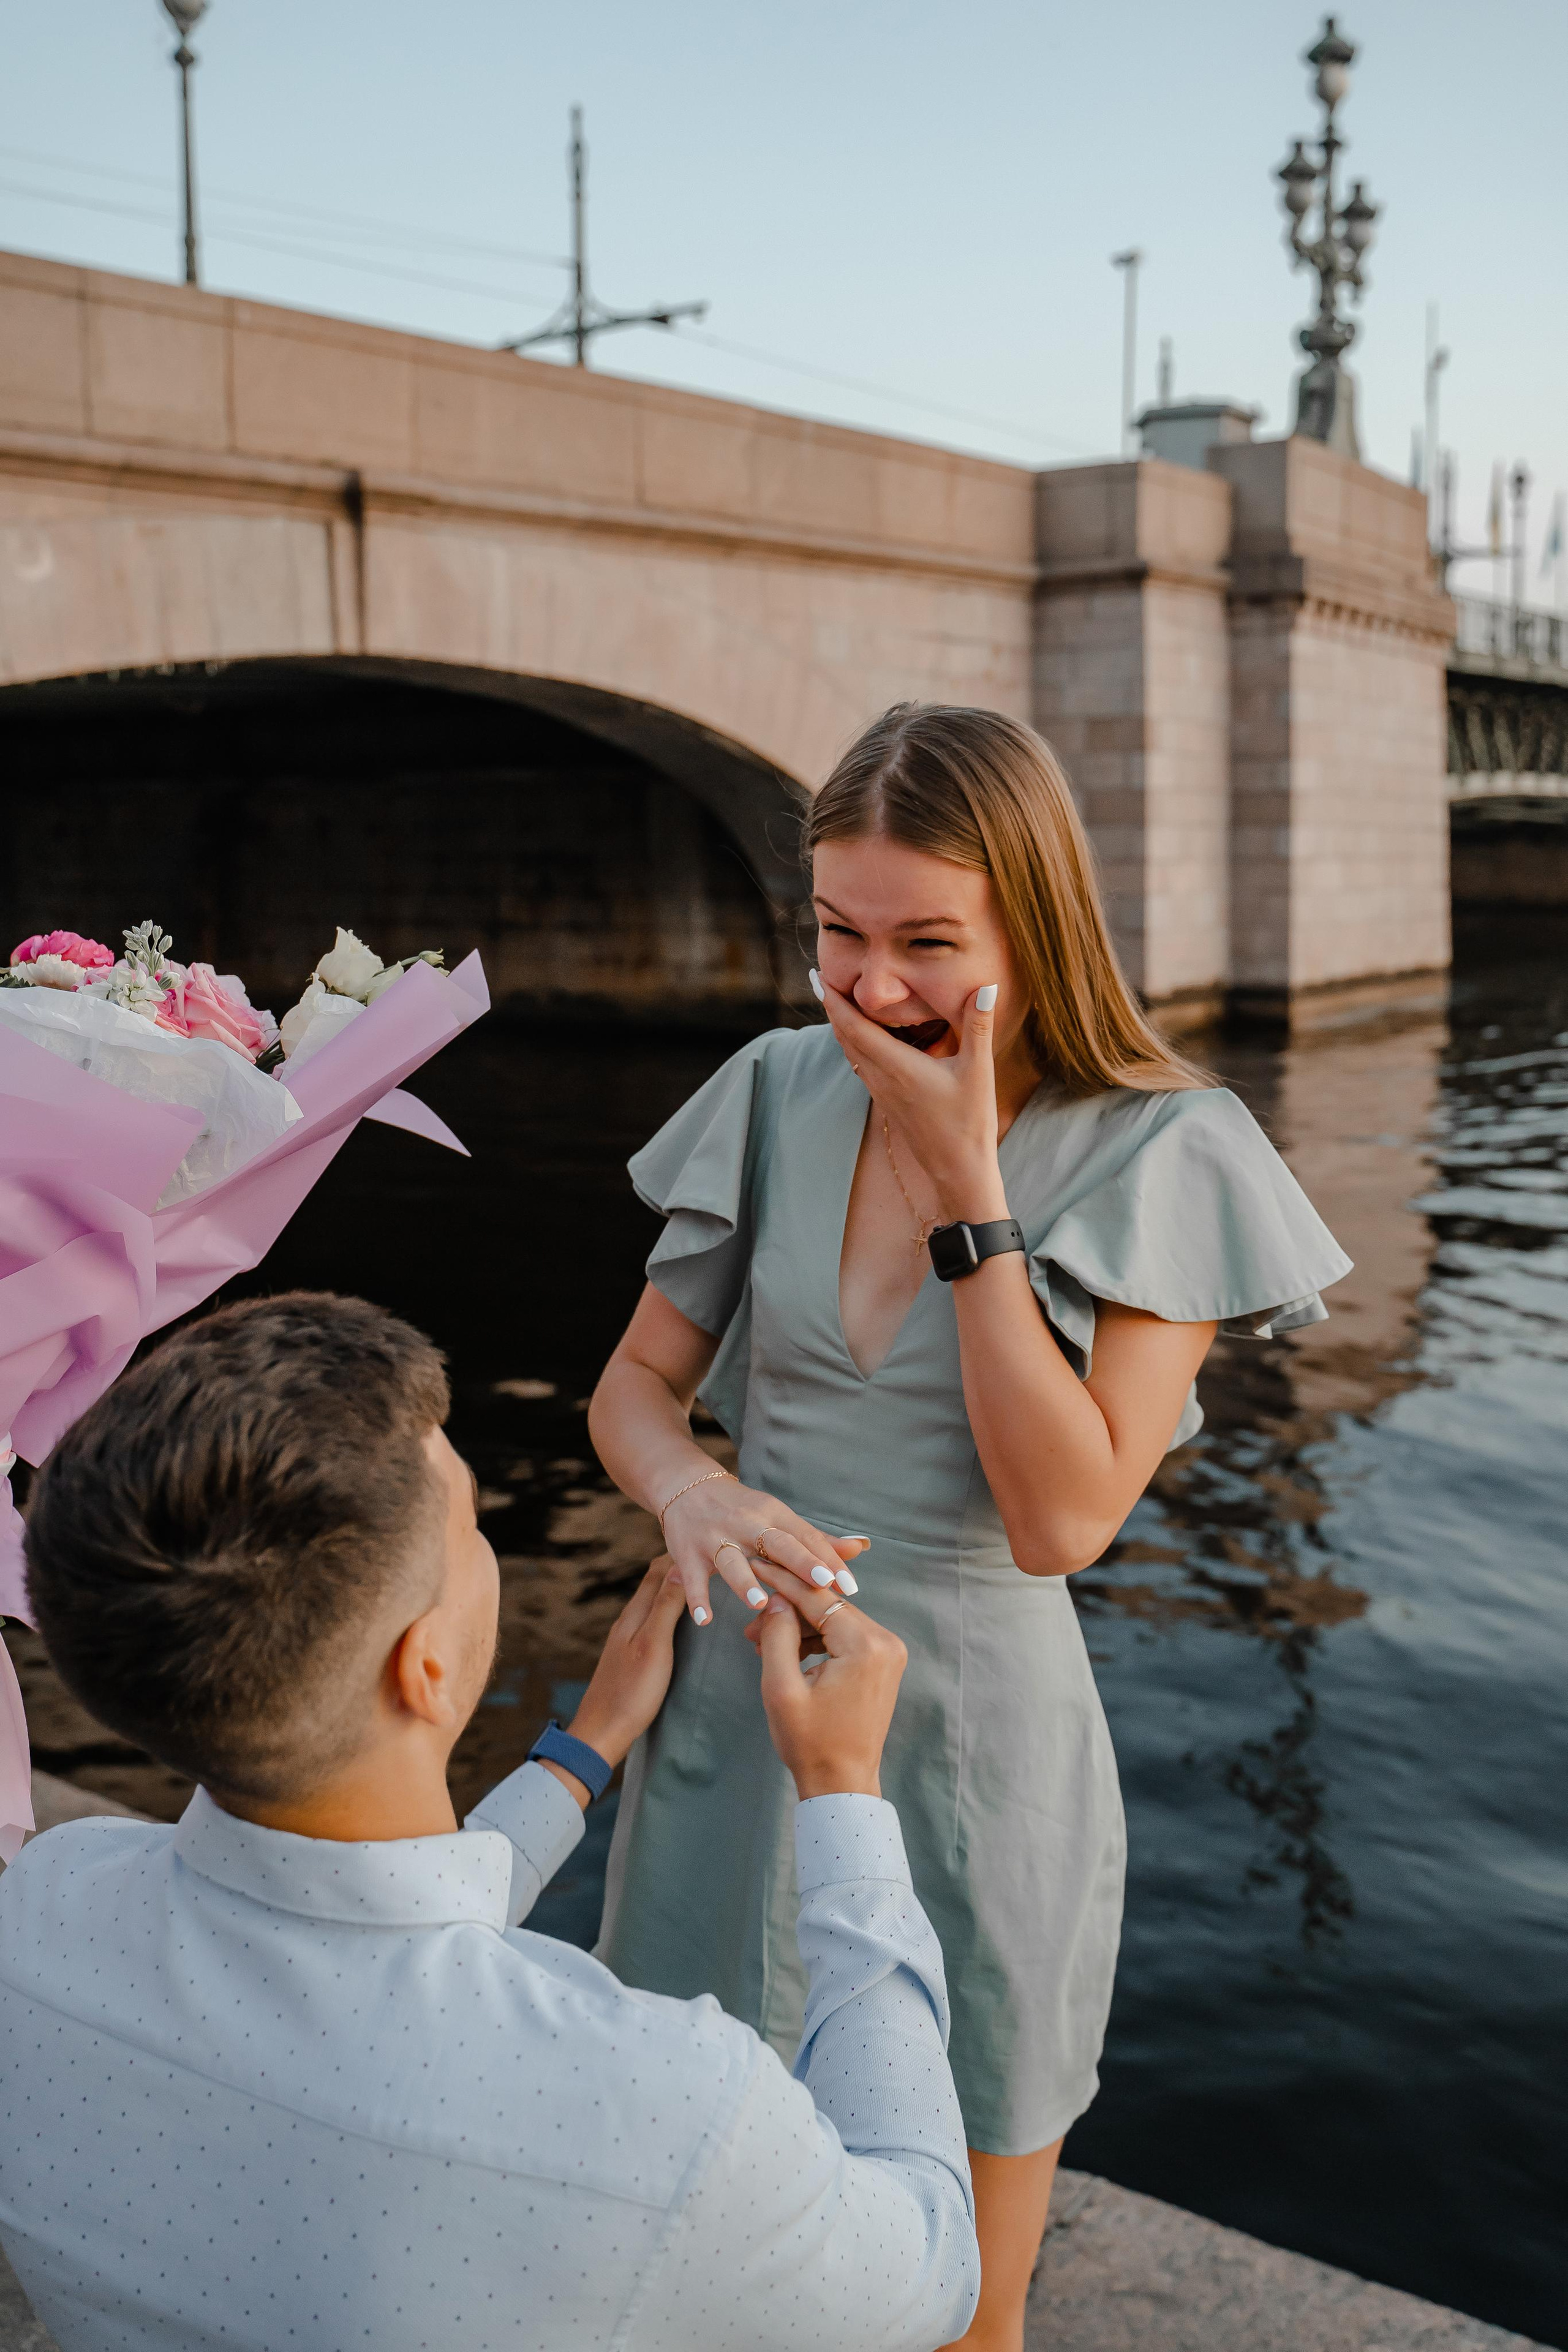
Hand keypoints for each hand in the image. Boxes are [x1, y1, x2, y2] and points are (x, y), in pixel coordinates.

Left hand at [546, 1556, 687, 1802]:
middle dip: (680, 1567)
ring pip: (653, 1601)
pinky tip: (681, 1621)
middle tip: (711, 1559)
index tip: (708, 1545)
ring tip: (702, 1583)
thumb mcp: (654, 1646)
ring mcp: (627, 1639)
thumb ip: (666, 1607)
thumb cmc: (631, 1693)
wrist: (601, 1733)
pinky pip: (652, 1620)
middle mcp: (628, 1621)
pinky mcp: (630, 1656)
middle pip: (654, 1582)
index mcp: (634, 1615)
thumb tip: (681, 1567)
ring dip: (676, 1588)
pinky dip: (670, 1610)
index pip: (658, 1570)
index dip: (681, 1554)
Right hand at [662, 1474, 868, 1624]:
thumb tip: (860, 1548)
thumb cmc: (743, 1511)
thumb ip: (817, 1539)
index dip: (829, 1560)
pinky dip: (697, 1598)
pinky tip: (705, 1619)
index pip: (806, 1537)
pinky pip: (692, 1578)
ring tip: (760, 1603)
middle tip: (823, 1583)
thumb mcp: (778, 1517)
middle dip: (800, 1562)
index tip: (850, 1586)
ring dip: (745, 1582)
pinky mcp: (688, 1554)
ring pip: (732, 1560)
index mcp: (774, 1515)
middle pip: (776, 1543)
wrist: (687, 1488)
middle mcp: (747, 1524)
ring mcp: (715, 1538)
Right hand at [743, 1564, 906, 1798]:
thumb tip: (776, 1598)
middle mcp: (886, 1642)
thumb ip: (778, 1635)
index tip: (755, 1565)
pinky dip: (817, 1640)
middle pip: (828, 1607)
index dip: (783, 1581)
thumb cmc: (810, 1743)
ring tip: (761, 1641)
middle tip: (750, 1624)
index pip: (818, 1597)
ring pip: (834, 1621)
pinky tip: (787, 1651)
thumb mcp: (781, 1688)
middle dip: (788, 1609)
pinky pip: (845, 1637)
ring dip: (800, 1626)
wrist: (842, 1783)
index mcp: (865, 1646)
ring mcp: (888, 1653)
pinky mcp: (883, 1663)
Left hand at [815, 972, 1007, 1221]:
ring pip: (851, 1053)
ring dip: (843, 1026)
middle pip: (845, 1037)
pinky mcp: (888, 1102)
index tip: (817, 976)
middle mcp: (881, 1079)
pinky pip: (862, 1066)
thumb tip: (987, 986)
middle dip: (832, 1007)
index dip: (833, 1000)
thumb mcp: (978, 1071)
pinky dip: (856, 1044)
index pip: (853, 1026)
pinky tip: (867, 1037)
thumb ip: (978, 1025)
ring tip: (839, 1002)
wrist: (959, 1171)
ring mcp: (882, 1092)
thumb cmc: (969, 1124)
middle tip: (824, 979)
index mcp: (896, 1067)